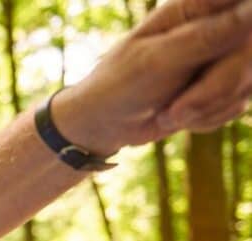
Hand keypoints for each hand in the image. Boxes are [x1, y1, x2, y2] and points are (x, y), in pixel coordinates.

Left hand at [53, 0, 251, 152]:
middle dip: (219, 87)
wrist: (106, 124)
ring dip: (208, 108)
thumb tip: (250, 11)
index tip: (238, 37)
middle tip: (178, 110)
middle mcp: (215, 27)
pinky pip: (237, 105)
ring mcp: (223, 58)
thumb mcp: (157, 60)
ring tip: (169, 113)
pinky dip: (208, 119)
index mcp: (195, 7)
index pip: (240, 4)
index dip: (243, 21)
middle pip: (249, 50)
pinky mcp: (225, 86)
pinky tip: (177, 117)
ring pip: (247, 82)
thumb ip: (205, 36)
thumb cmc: (121, 84)